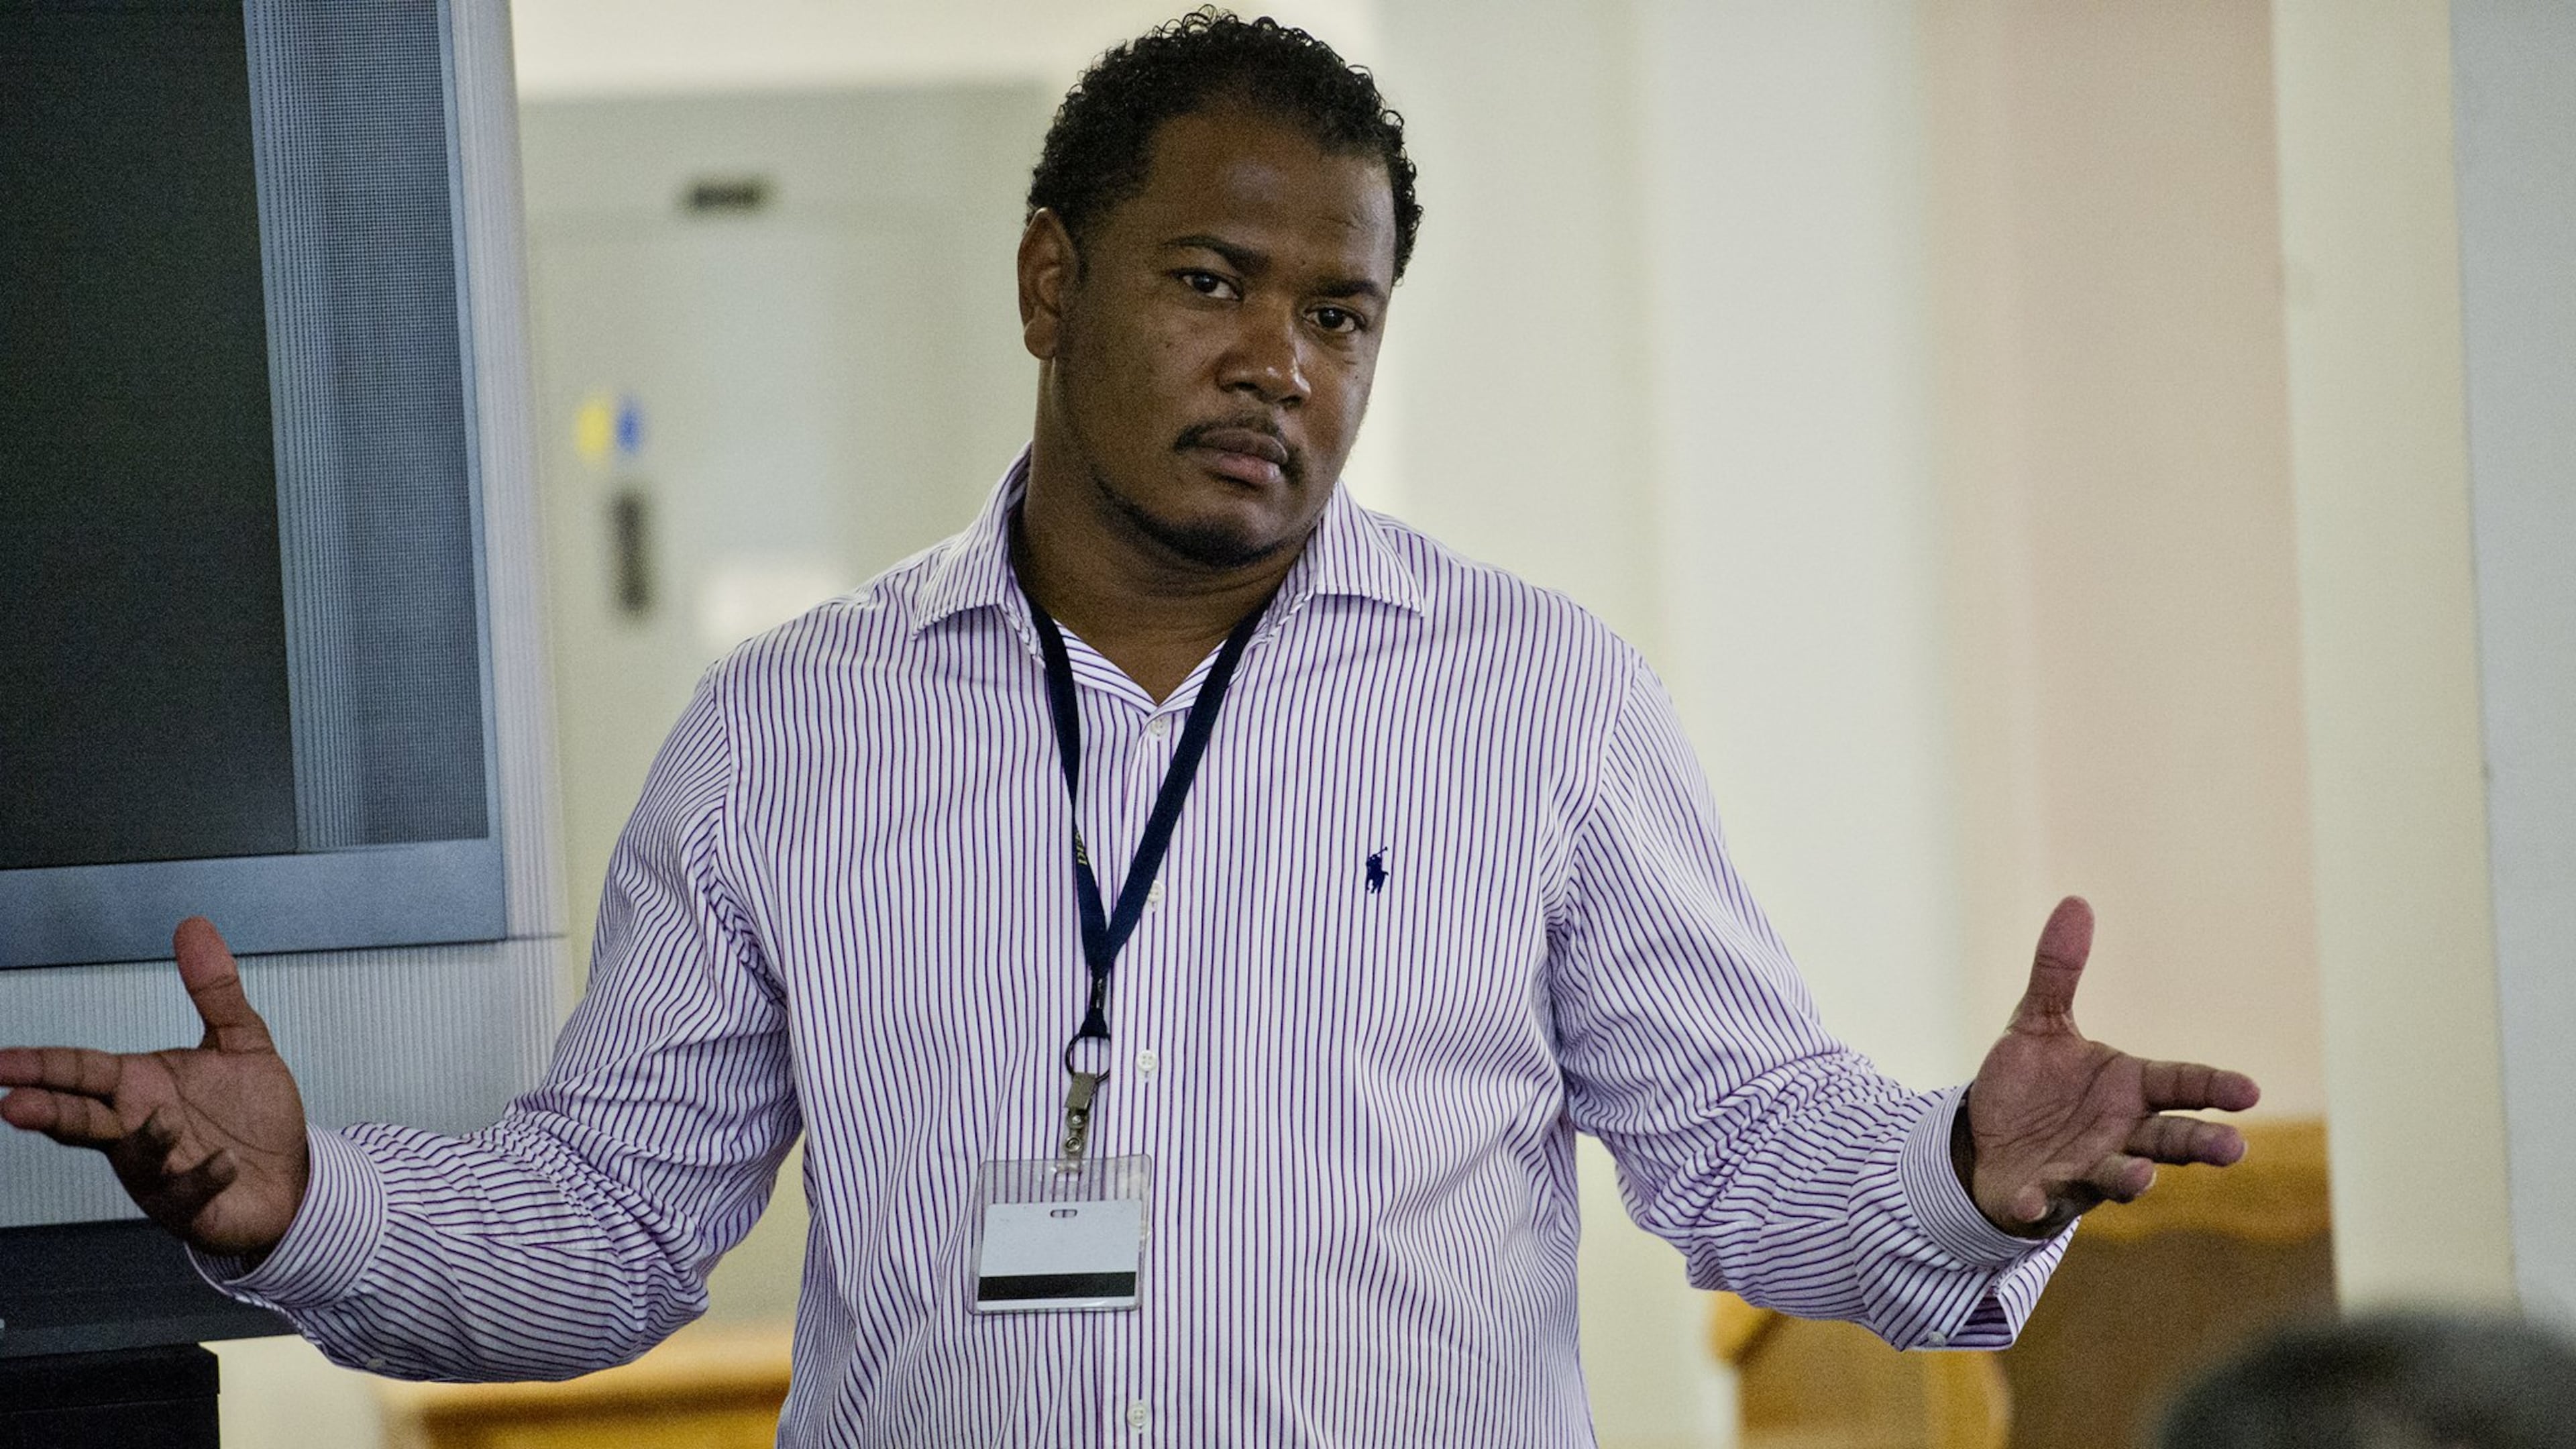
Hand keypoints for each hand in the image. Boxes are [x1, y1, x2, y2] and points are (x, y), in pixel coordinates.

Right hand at [0, 917, 309, 1259]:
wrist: (291, 1175)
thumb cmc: (251, 1115)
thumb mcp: (239, 1041)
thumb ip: (214, 989)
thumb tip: (193, 926)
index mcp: (139, 1088)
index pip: (80, 1072)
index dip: (39, 1066)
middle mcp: (139, 1130)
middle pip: (83, 1120)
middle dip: (49, 1112)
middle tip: (14, 1105)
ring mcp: (163, 1171)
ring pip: (137, 1158)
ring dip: (148, 1139)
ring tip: (165, 1117)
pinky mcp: (197, 1203)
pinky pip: (193, 1190)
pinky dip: (206, 1175)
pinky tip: (225, 1160)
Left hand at [1960, 896, 2260, 1236]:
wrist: (1988, 1138)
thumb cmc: (2032, 1085)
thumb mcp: (2038, 1022)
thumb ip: (2058, 971)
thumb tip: (2076, 901)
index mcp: (2129, 1087)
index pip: (2181, 1083)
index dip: (2214, 1086)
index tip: (2251, 1091)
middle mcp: (2120, 1132)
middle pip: (2172, 1138)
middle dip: (2201, 1143)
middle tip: (2233, 1147)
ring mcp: (2087, 1168)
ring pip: (2121, 1174)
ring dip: (2133, 1177)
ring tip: (2143, 1175)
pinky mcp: (2044, 1195)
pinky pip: (2046, 1201)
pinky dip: (2042, 1201)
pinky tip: (2034, 1198)